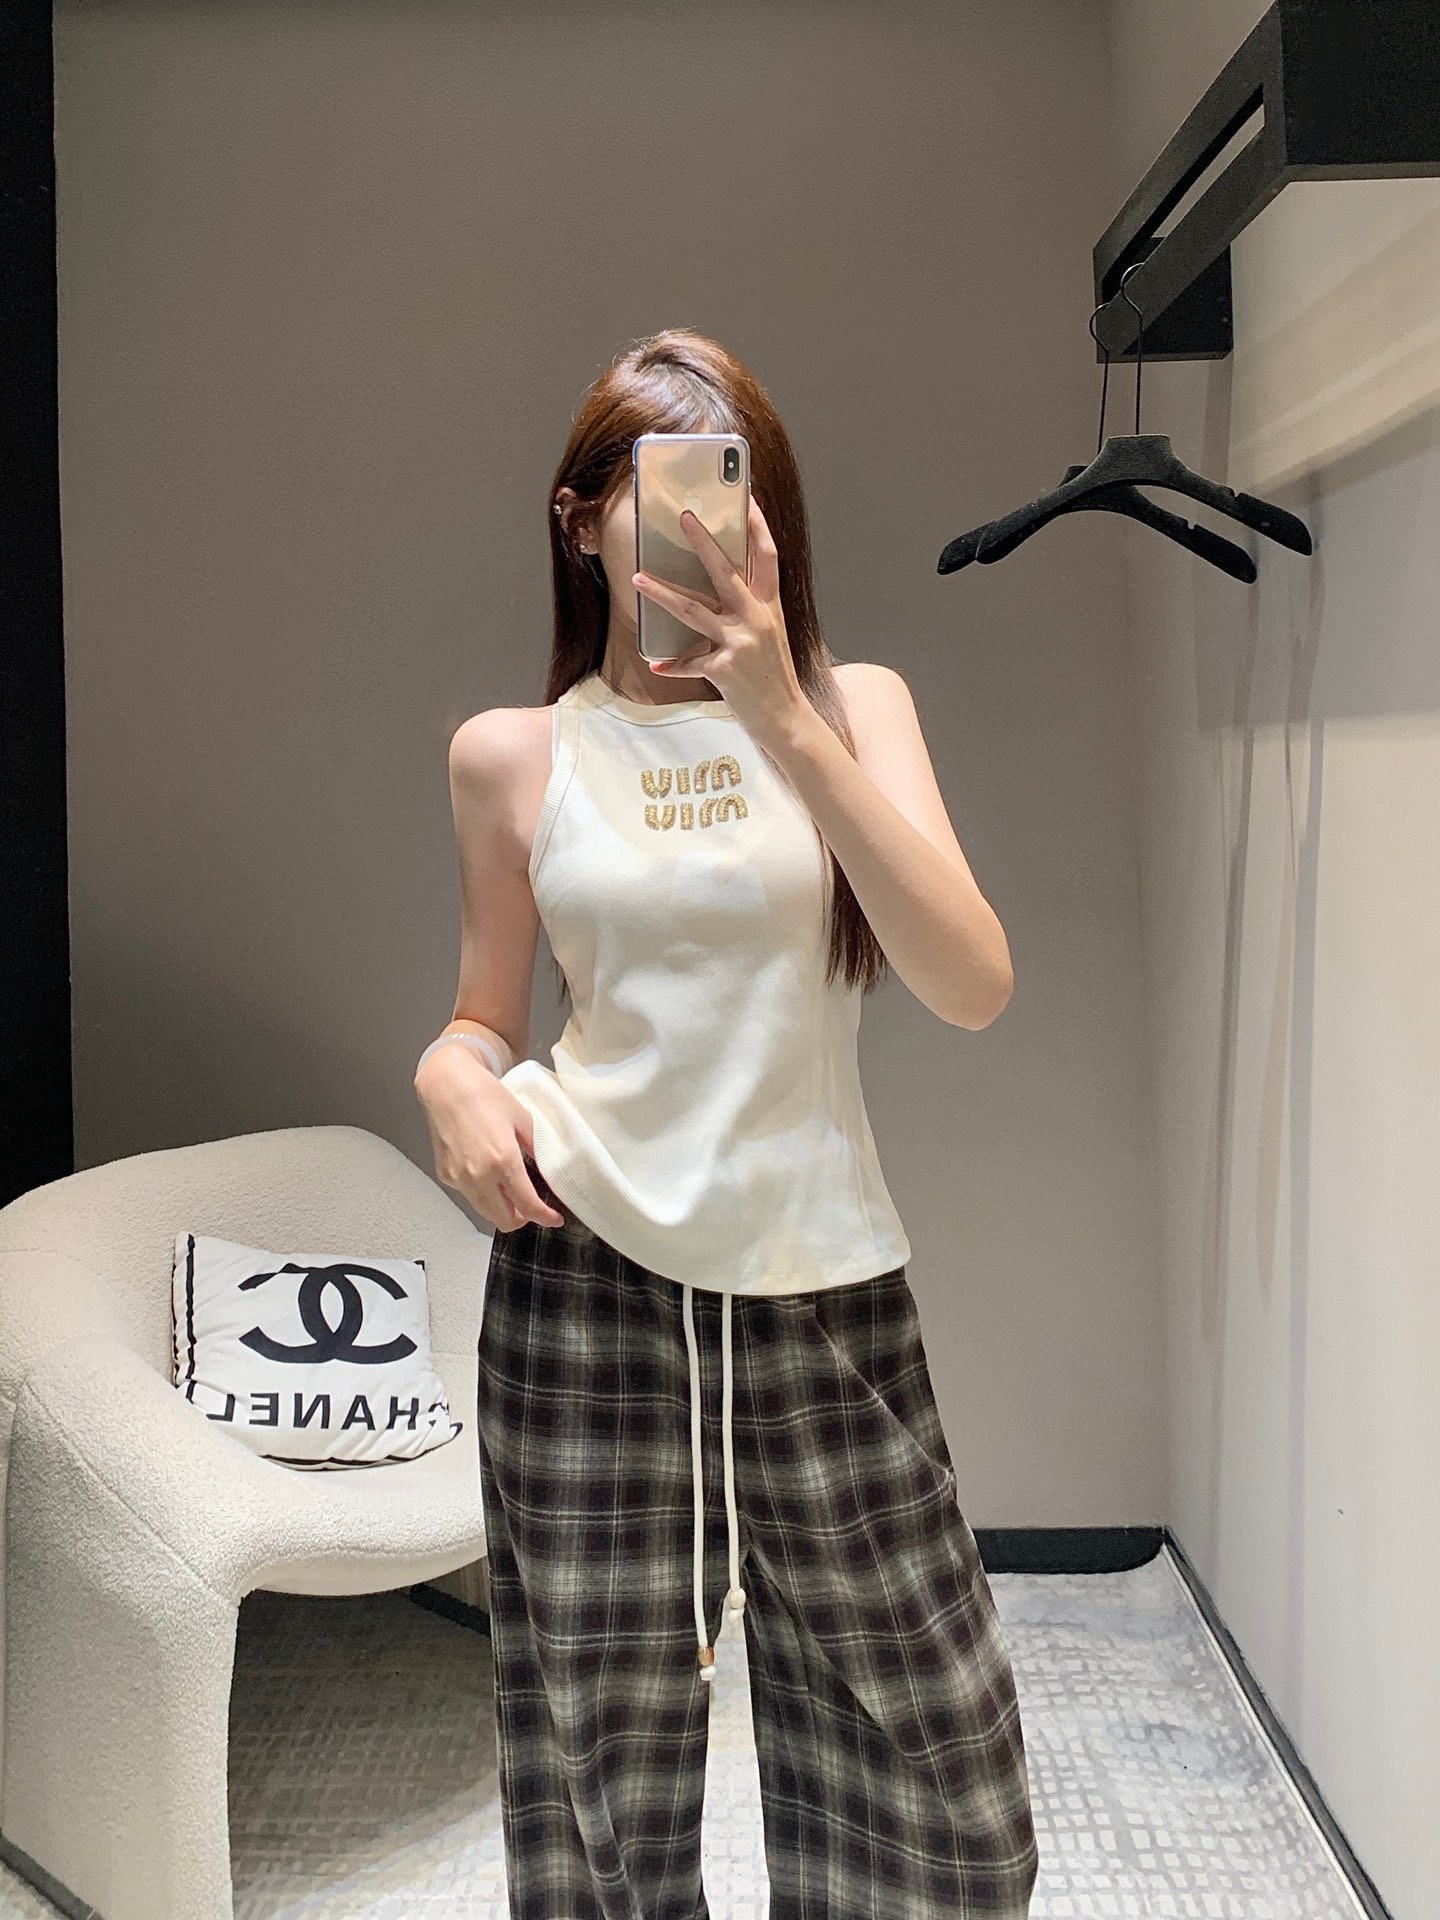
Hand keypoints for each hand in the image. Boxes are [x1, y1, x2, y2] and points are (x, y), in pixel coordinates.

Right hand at [416, 1050, 564, 1232]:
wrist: (446, 1085)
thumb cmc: (485, 1095)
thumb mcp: (522, 1119)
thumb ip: (538, 1149)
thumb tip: (550, 1171)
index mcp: (503, 1161)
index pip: (527, 1206)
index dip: (544, 1217)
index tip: (554, 1219)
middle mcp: (478, 1176)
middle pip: (505, 1221)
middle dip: (523, 1218)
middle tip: (532, 1205)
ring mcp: (459, 1178)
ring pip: (485, 1212)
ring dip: (502, 1209)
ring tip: (511, 1190)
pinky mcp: (446, 1175)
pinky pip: (469, 1196)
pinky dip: (483, 1193)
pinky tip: (487, 1172)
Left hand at [632, 494, 806, 747]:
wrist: (786, 718)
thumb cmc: (773, 675)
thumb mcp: (769, 635)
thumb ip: (747, 611)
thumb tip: (715, 593)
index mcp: (770, 606)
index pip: (767, 556)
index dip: (758, 525)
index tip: (745, 497)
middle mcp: (757, 619)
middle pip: (726, 571)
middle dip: (703, 542)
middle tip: (683, 517)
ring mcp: (740, 643)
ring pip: (694, 610)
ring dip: (662, 593)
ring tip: (637, 578)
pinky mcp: (725, 669)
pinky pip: (690, 663)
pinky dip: (673, 664)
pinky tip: (656, 663)